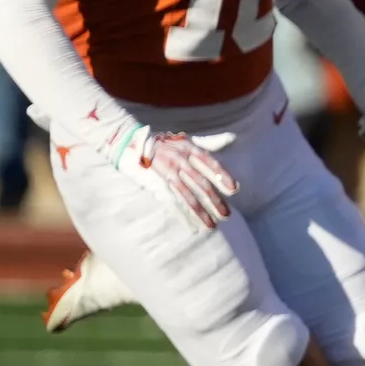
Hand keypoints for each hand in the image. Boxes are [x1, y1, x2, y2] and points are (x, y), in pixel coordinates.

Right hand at [108, 125, 239, 231]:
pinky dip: (182, 216)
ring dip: (201, 213)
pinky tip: (191, 227)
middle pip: (201, 184)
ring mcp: (168, 174)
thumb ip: (210, 142)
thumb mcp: (186, 140)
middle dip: (215, 201)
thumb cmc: (163, 144)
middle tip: (226, 215)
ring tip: (211, 226)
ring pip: (188, 197)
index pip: (210, 163)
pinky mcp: (156, 185)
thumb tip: (232, 137)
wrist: (130, 145)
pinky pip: (172, 203)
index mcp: (189, 149)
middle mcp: (180, 161)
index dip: (222, 176)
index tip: (234, 189)